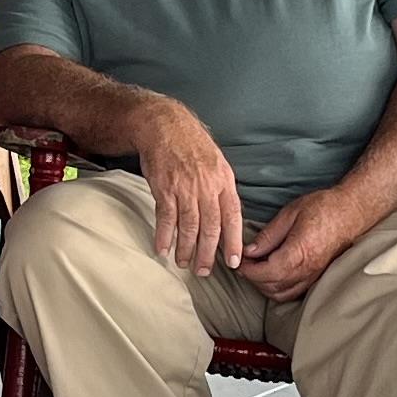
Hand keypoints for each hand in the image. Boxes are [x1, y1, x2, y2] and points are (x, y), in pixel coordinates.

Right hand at [136, 103, 246, 274]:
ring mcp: (185, 188)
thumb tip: (227, 215)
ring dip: (186, 249)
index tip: (233, 262)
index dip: (233, 241)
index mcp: (224, 181)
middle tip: (204, 271)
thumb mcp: (217, 162)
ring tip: (183, 263)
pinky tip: (162, 249)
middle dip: (208, 254)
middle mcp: (207, 187)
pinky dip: (164, 236)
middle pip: (211, 228)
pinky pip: (166, 218)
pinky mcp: (164, 188)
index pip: (233, 217)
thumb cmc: (191, 144)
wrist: (164, 125)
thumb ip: (222, 189)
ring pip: (189, 227)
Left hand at [233, 187, 373, 305]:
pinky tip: (273, 276)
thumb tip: (250, 251)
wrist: (351, 212)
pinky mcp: (317, 277)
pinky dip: (278, 289)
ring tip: (257, 270)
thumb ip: (269, 235)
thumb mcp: (291, 213)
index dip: (249, 270)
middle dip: (253, 278)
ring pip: (282, 294)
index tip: (240, 261)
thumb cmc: (323, 207)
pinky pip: (294, 293)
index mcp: (300, 251)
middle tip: (245, 264)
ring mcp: (314, 276)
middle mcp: (308, 268)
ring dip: (264, 286)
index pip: (267, 272)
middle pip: (272, 286)